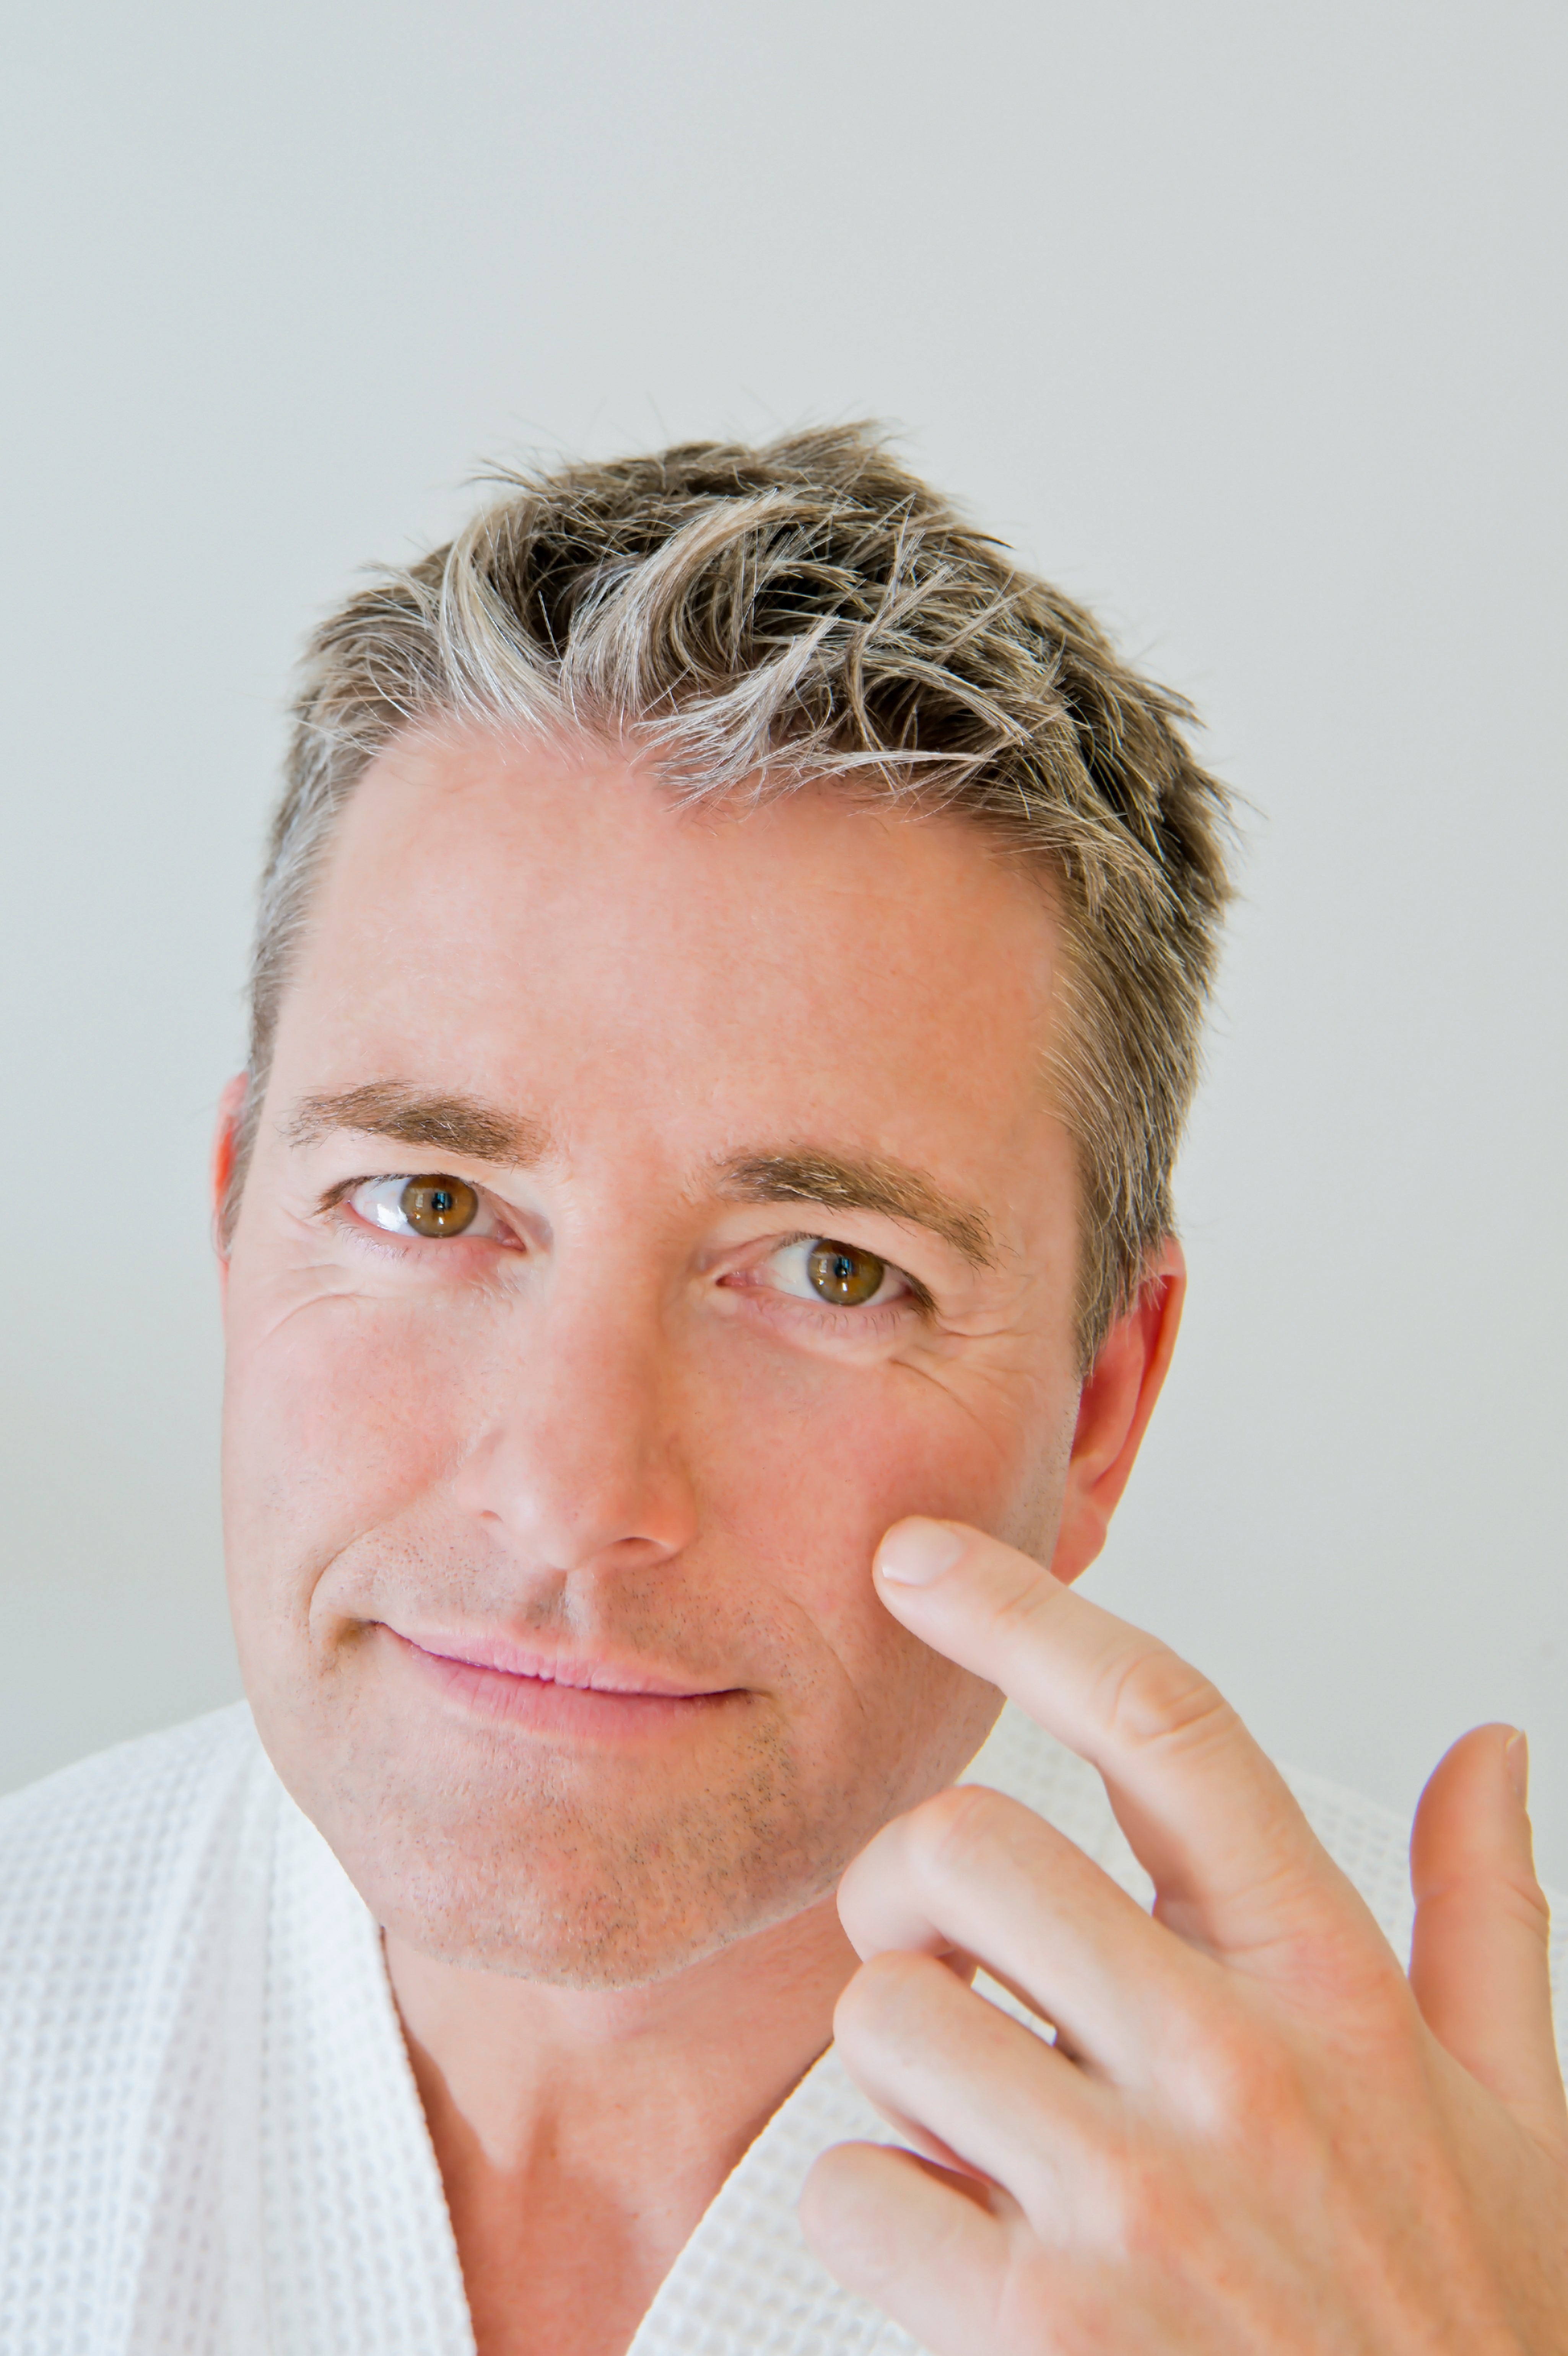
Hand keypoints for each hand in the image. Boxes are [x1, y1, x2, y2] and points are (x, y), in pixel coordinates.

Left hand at [800, 1520, 1567, 2353]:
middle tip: (936, 1955)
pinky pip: (855, 2185)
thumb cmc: (1464, 2335)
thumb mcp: (1520, 2117)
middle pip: (968, 1849)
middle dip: (908, 1891)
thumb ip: (1487, 1918)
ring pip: (886, 2018)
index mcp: (1335, 1995)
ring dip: (896, 2075)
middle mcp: (1233, 2070)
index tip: (921, 1561)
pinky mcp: (1039, 2329)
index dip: (1026, 1614)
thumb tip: (1489, 1752)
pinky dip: (875, 2215)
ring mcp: (1136, 2200)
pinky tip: (959, 2258)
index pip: (1169, 1727)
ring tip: (976, 2137)